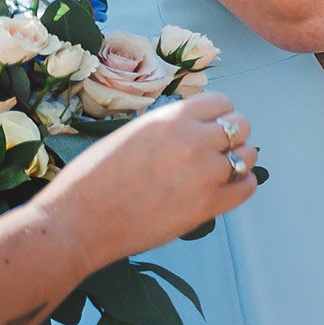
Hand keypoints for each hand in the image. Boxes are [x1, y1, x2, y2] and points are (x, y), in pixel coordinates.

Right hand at [36, 96, 259, 268]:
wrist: (76, 222)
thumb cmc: (91, 180)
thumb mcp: (130, 135)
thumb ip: (166, 130)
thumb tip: (192, 128)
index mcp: (170, 119)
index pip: (220, 102)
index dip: (219, 114)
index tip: (213, 126)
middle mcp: (192, 140)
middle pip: (240, 125)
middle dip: (233, 135)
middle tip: (219, 149)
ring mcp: (203, 173)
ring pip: (247, 156)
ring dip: (238, 160)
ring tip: (222, 170)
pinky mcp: (206, 206)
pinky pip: (246, 187)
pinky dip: (242, 185)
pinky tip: (228, 188)